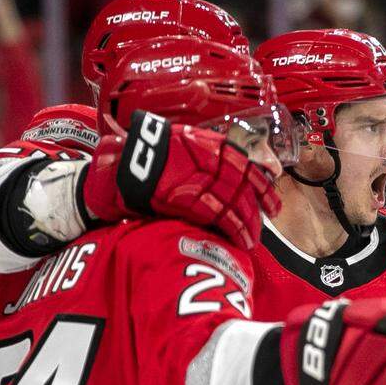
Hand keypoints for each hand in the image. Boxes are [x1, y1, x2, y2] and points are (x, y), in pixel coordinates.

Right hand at [84, 111, 281, 250]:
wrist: (113, 169)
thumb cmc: (142, 161)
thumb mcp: (177, 150)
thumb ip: (202, 159)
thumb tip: (229, 176)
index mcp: (204, 143)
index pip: (243, 161)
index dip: (261, 180)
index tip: (272, 193)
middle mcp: (204, 158)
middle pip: (242, 184)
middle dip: (258, 205)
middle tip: (267, 220)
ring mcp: (195, 178)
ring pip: (234, 202)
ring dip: (248, 223)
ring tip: (253, 239)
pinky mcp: (186, 198)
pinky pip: (218, 215)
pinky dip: (233, 229)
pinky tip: (241, 240)